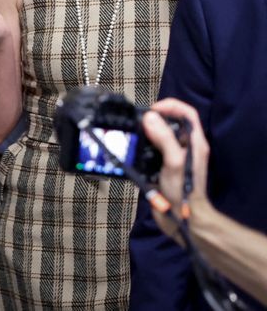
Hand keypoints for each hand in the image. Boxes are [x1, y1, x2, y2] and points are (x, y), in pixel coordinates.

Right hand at [142, 98, 209, 240]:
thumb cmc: (183, 191)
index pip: (186, 113)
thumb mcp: (174, 162)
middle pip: (169, 122)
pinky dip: (140, 147)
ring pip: (158, 135)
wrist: (181, 219)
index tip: (151, 111)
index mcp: (194, 142)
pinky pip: (150, 150)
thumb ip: (164, 138)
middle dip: (153, 119)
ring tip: (132, 136)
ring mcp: (172, 156)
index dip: (169, 106)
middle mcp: (184, 146)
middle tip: (138, 123)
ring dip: (145, 133)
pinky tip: (132, 151)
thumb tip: (149, 118)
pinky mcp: (161, 166)